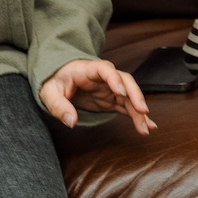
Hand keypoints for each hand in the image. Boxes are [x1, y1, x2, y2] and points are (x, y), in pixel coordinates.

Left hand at [40, 57, 155, 134]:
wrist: (58, 79)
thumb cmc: (54, 81)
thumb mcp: (49, 92)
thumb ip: (58, 105)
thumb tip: (71, 121)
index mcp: (88, 70)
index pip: (105, 70)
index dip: (114, 80)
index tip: (120, 93)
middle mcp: (103, 78)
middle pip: (125, 80)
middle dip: (135, 95)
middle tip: (142, 111)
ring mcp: (110, 89)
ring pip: (130, 96)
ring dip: (139, 111)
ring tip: (146, 128)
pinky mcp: (111, 100)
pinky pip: (127, 107)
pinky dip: (137, 116)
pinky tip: (148, 126)